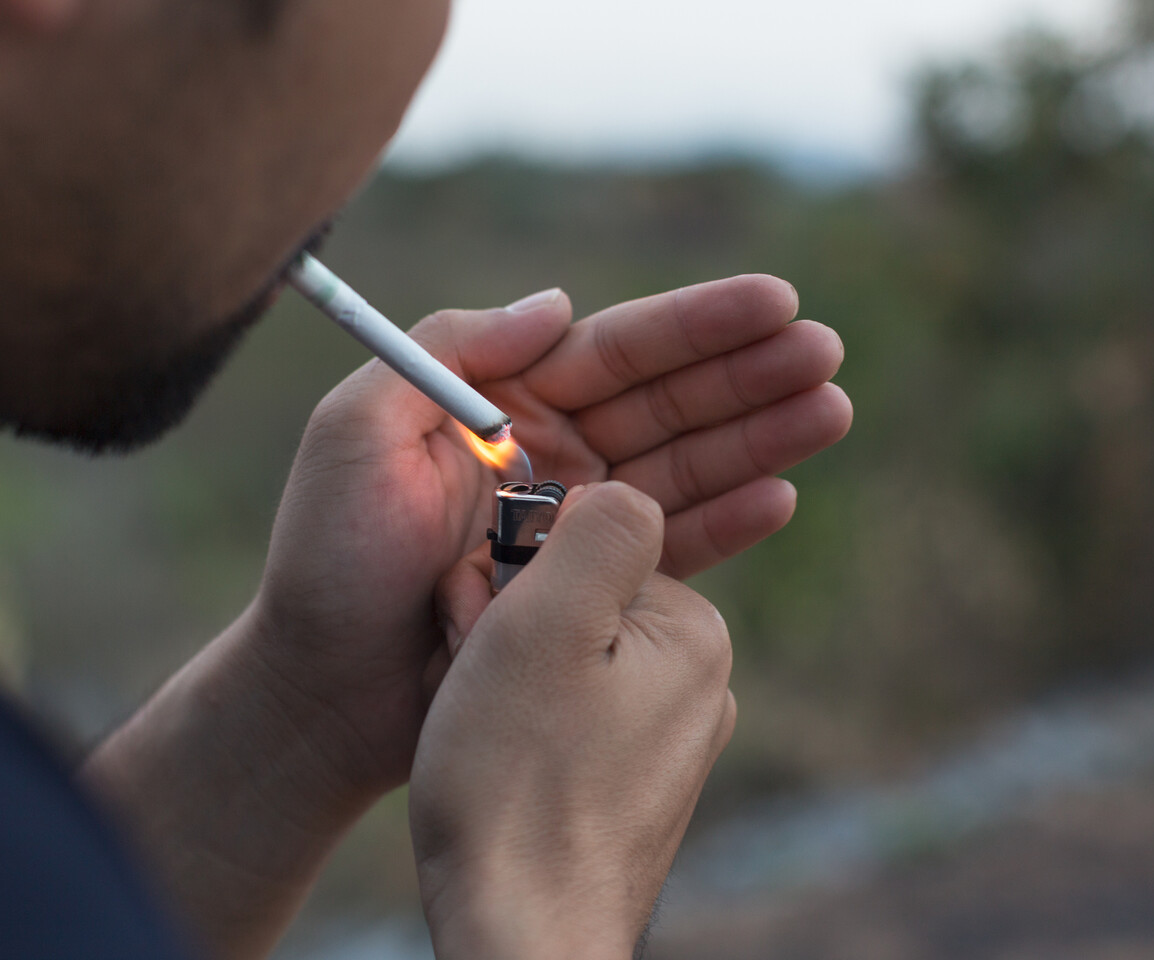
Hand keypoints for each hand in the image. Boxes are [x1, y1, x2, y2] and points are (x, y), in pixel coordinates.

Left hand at [84, 278, 846, 956]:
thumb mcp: (357, 433)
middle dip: (745, 375)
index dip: (695, 325)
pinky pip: (671, 552)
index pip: (613, 350)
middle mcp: (546, 457)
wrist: (323, 693)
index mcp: (497, 404)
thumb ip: (450, 354)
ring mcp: (573, 527)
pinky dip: (725, 525)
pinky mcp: (590, 593)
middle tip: (825, 353)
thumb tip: (560, 304)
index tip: (774, 302)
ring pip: (683, 469)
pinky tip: (780, 496)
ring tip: (831, 412)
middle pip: (665, 403)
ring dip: (757, 440)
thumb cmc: (327, 561)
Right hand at [412, 482, 735, 959]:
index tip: (478, 620)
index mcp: (689, 630)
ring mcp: (664, 738)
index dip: (509, 573)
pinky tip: (496, 757)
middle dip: (504, 619)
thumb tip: (614, 491)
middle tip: (471, 674)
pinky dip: (518, 718)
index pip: (582, 545)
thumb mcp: (546, 624)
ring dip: (501, 667)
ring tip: (478, 723)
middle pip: (571, 597)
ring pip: (559, 656)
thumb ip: (597, 529)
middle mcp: (694, 681)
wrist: (518, 934)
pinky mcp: (629, 782)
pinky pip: (563, 714)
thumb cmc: (518, 779)